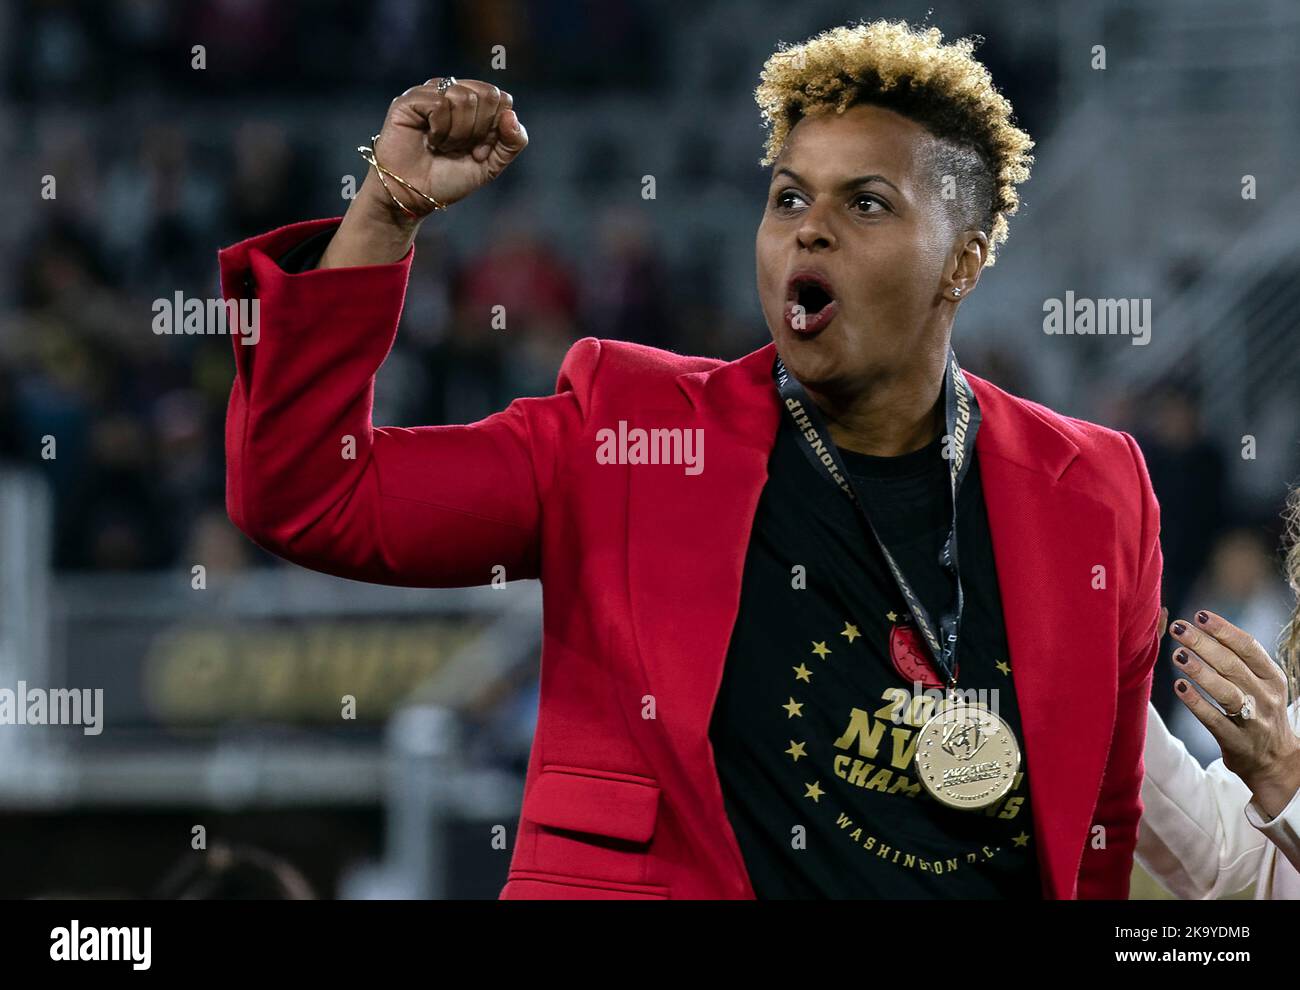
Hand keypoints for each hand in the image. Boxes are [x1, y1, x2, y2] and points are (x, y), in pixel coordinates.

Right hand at [367, 76, 526, 217]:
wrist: (414, 196)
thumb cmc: (448, 179)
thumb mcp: (491, 165)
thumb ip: (512, 143)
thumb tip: (511, 114)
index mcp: (473, 104)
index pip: (502, 99)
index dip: (496, 129)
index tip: (479, 152)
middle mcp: (452, 92)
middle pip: (487, 94)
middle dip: (479, 131)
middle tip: (460, 149)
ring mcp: (431, 93)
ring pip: (464, 98)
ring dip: (458, 133)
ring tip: (443, 147)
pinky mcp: (410, 100)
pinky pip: (440, 104)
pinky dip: (440, 131)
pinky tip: (429, 141)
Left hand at [1168, 608, 1299, 818]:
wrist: (1277, 761)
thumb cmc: (1260, 711)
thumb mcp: (1262, 684)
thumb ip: (1239, 659)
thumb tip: (1203, 625)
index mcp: (1273, 678)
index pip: (1249, 648)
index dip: (1224, 630)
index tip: (1199, 615)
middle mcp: (1266, 697)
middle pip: (1233, 666)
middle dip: (1204, 644)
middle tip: (1179, 628)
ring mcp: (1253, 720)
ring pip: (1226, 692)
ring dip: (1201, 672)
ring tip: (1177, 655)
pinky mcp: (1237, 742)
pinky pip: (1214, 720)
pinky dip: (1197, 703)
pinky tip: (1180, 687)